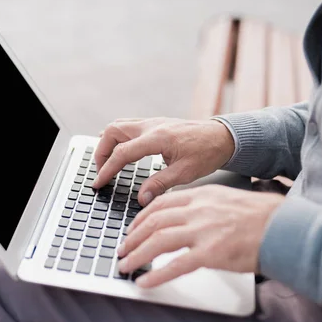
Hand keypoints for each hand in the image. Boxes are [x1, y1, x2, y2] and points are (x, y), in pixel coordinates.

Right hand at [92, 117, 234, 205]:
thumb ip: (160, 185)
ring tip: (107, 163)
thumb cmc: (208, 152)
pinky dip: (117, 139)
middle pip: (112, 132)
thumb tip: (141, 198)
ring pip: (117, 126)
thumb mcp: (185, 173)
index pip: (122, 153)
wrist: (223, 137)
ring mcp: (151, 123)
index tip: (98, 183)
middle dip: (101, 153)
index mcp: (157, 138)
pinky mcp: (154, 124)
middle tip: (102, 172)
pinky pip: (126, 126)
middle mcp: (151, 126)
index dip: (106, 170)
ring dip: (107, 144)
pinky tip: (119, 151)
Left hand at [117, 185, 284, 287]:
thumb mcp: (227, 201)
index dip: (140, 219)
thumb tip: (181, 220)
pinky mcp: (212, 253)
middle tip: (122, 250)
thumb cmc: (262, 218)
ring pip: (158, 241)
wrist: (287, 228)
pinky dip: (156, 274)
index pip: (161, 205)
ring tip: (125, 266)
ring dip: (137, 255)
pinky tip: (144, 282)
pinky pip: (176, 265)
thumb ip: (202, 207)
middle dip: (133, 238)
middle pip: (154, 222)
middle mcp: (199, 211)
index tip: (131, 229)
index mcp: (201, 196)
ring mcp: (204, 231)